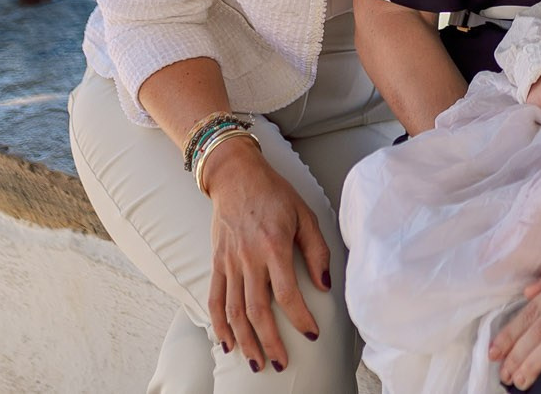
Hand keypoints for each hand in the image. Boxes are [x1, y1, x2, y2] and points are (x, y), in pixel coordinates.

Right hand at [202, 138, 328, 372]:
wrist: (235, 176)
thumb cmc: (275, 194)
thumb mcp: (305, 214)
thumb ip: (317, 251)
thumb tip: (325, 285)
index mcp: (274, 246)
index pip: (287, 293)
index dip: (299, 318)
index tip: (311, 334)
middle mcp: (249, 258)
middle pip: (257, 310)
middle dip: (270, 342)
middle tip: (281, 364)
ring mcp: (229, 262)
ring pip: (234, 311)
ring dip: (245, 341)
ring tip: (256, 363)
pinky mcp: (217, 263)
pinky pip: (215, 299)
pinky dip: (219, 324)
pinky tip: (227, 343)